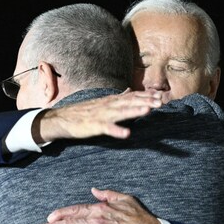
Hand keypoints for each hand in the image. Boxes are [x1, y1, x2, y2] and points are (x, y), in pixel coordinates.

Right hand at [35, 89, 161, 142]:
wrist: (62, 118)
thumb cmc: (84, 112)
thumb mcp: (103, 102)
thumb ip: (118, 97)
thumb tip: (130, 90)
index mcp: (112, 101)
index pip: (132, 96)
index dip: (146, 96)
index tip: (161, 97)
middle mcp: (109, 105)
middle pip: (130, 102)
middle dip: (146, 101)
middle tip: (161, 102)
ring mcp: (102, 115)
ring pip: (121, 112)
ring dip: (134, 111)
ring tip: (148, 110)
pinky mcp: (95, 126)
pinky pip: (107, 128)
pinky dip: (117, 131)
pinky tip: (127, 134)